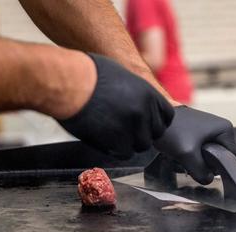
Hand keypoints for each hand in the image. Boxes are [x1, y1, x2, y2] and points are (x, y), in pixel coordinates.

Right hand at [58, 53, 173, 158]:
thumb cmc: (88, 74)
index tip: (148, 125)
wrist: (68, 83)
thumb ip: (137, 93)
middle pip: (155, 134)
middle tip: (127, 131)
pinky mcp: (118, 141)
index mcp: (149, 93)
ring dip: (129, 143)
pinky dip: (116, 150)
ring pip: (140, 145)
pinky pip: (125, 153)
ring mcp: (132, 127)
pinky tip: (106, 140)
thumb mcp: (122, 75)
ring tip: (113, 134)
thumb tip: (142, 105)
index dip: (156, 123)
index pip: (167, 117)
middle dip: (142, 134)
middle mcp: (145, 111)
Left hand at [154, 106, 235, 183]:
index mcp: (226, 130)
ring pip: (209, 156)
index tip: (204, 173)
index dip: (219, 169)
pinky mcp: (200, 133)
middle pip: (219, 158)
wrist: (155, 116)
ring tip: (185, 161)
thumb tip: (208, 180)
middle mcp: (222, 128)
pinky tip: (182, 157)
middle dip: (206, 166)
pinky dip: (193, 157)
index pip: (231, 158)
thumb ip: (200, 171)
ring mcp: (211, 130)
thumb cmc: (173, 131)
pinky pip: (202, 151)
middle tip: (191, 167)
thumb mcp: (187, 154)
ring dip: (198, 163)